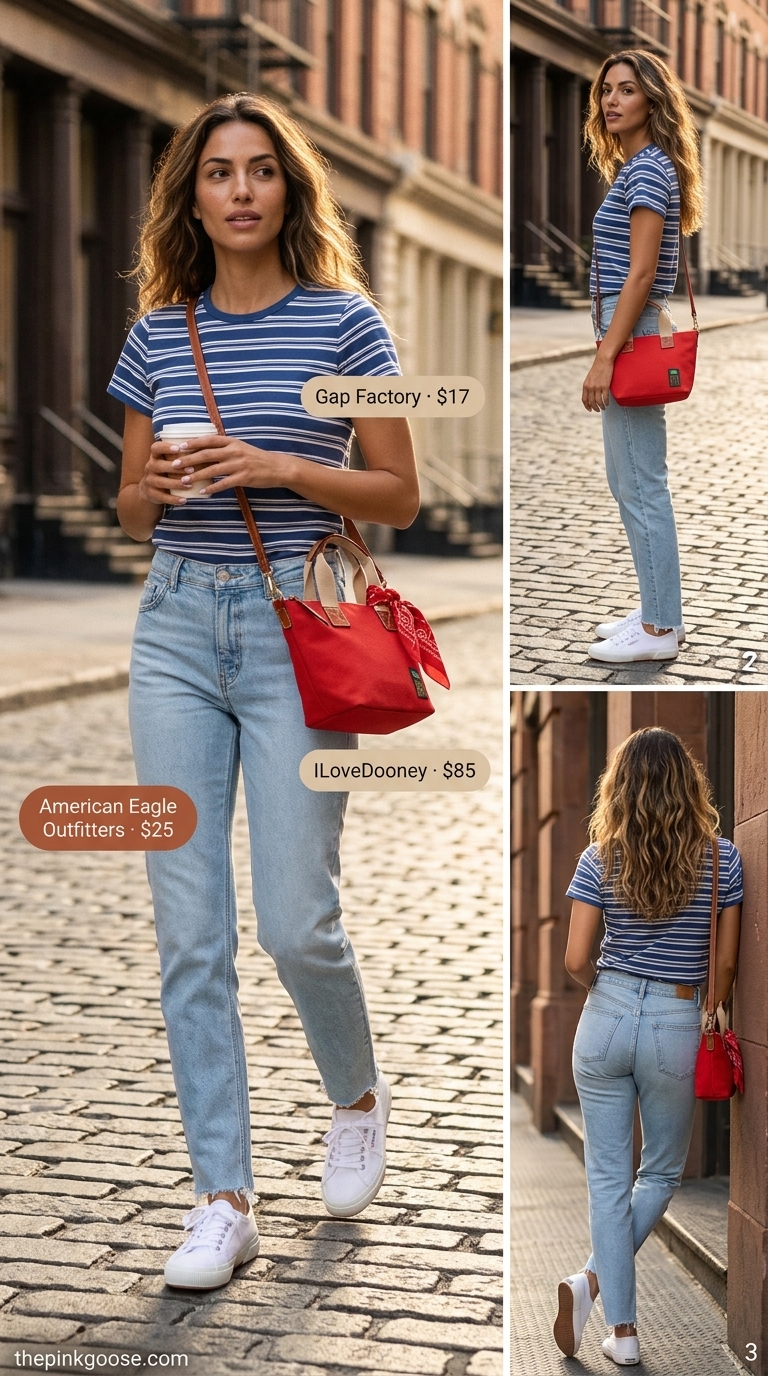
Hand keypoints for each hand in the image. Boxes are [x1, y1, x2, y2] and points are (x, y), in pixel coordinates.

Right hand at [137, 439, 200, 506]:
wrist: (150, 490)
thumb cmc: (167, 472)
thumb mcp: (170, 462)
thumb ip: (183, 455)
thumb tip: (208, 448)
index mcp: (155, 456)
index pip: (156, 448)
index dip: (165, 447)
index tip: (178, 448)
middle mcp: (150, 466)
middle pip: (158, 465)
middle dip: (175, 468)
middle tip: (191, 470)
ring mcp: (149, 480)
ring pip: (161, 482)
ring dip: (176, 483)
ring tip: (190, 485)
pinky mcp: (151, 494)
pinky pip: (162, 497)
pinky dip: (174, 499)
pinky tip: (184, 500)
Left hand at [154, 435, 293, 495]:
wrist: (276, 467)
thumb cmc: (255, 458)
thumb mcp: (240, 448)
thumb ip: (223, 448)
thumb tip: (203, 451)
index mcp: (231, 442)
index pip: (208, 440)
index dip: (192, 443)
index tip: (178, 446)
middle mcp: (234, 451)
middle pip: (206, 454)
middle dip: (189, 459)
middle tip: (174, 464)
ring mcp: (239, 464)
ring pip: (213, 469)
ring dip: (196, 475)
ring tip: (183, 480)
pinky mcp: (244, 477)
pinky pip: (224, 483)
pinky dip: (212, 488)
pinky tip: (202, 492)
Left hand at [582, 350, 615, 412]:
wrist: (603, 360)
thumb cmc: (597, 368)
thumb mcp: (590, 377)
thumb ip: (589, 385)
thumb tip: (591, 394)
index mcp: (585, 385)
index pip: (584, 400)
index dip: (587, 406)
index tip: (590, 410)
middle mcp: (590, 387)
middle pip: (591, 402)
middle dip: (594, 408)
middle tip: (598, 410)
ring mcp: (597, 387)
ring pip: (598, 402)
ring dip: (601, 407)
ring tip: (604, 408)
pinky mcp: (605, 386)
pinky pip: (605, 398)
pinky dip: (606, 402)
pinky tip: (608, 403)